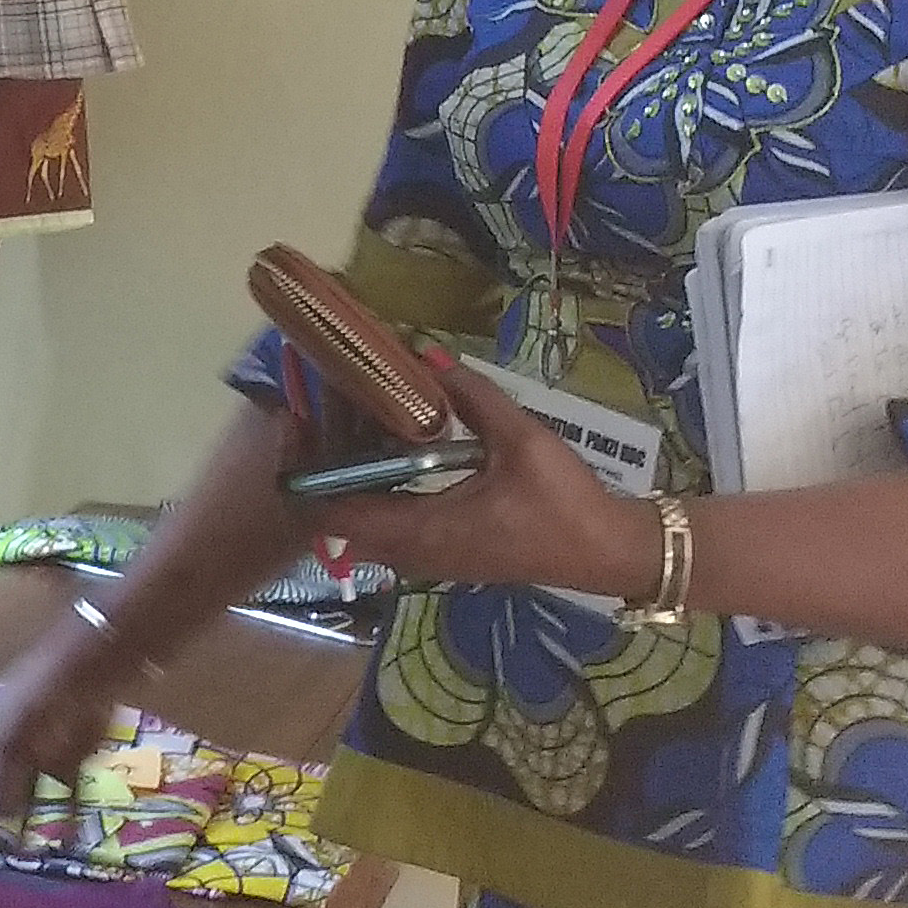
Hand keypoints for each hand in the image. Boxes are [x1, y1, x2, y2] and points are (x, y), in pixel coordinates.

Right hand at [0, 620, 129, 834]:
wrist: (96, 662)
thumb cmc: (42, 691)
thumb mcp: (10, 735)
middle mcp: (8, 741)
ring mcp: (42, 747)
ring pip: (28, 790)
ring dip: (25, 818)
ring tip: (22, 851)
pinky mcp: (75, 752)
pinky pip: (65, 788)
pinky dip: (65, 810)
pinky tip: (66, 835)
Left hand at [312, 353, 662, 599]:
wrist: (606, 551)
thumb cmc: (564, 502)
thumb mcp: (521, 440)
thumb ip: (472, 396)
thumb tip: (424, 351)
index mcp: (421, 531)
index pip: (330, 513)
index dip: (302, 470)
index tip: (301, 420)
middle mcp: (411, 552)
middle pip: (333, 514)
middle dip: (321, 460)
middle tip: (327, 404)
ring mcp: (424, 556)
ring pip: (359, 517)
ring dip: (349, 470)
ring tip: (355, 412)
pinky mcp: (440, 550)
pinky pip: (386, 520)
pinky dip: (375, 482)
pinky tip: (390, 439)